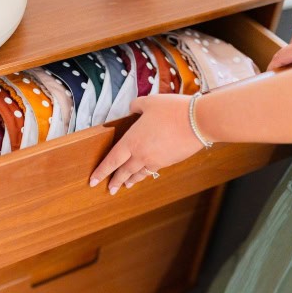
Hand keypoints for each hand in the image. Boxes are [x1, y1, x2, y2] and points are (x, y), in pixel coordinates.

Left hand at [89, 94, 204, 194]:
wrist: (198, 122)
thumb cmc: (172, 110)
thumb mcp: (149, 102)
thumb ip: (136, 106)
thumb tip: (132, 109)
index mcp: (132, 141)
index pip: (112, 160)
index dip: (101, 171)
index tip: (93, 181)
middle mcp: (141, 155)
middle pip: (123, 171)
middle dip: (114, 181)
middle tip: (108, 190)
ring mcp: (155, 160)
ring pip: (138, 173)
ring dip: (129, 180)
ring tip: (125, 185)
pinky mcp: (168, 161)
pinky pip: (151, 170)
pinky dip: (144, 174)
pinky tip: (144, 174)